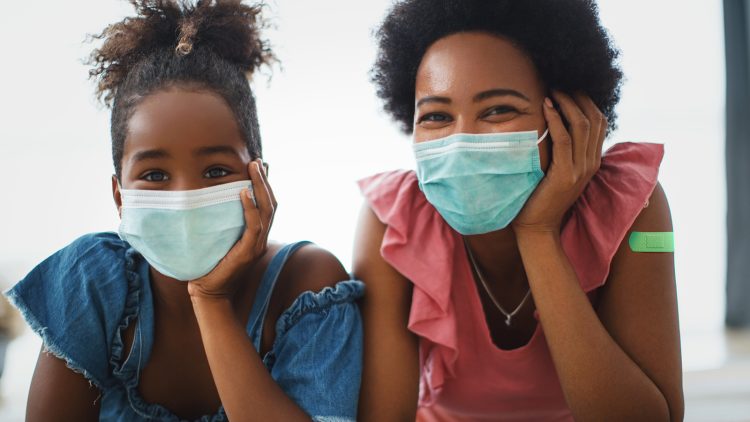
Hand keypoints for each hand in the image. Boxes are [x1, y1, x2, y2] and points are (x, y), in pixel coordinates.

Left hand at [188, 159, 276, 298]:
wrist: (208, 293)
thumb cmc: (208, 266)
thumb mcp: (218, 240)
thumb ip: (222, 224)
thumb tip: (211, 202)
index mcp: (256, 236)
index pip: (267, 206)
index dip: (265, 186)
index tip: (259, 166)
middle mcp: (260, 239)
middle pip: (271, 205)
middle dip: (265, 181)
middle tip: (257, 162)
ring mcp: (257, 246)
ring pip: (267, 211)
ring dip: (261, 188)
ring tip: (253, 169)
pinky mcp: (248, 252)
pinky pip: (254, 226)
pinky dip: (250, 208)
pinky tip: (244, 193)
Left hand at [512, 91, 607, 233]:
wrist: (537, 226)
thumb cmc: (540, 196)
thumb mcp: (557, 169)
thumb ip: (562, 151)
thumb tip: (552, 124)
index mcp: (592, 160)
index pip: (599, 122)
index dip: (586, 101)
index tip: (569, 88)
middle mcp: (591, 163)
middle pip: (594, 118)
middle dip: (577, 97)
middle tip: (559, 84)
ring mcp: (580, 169)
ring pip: (582, 125)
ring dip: (566, 103)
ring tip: (552, 90)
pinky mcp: (565, 175)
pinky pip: (564, 139)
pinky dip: (556, 119)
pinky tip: (546, 106)